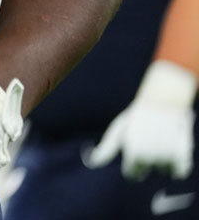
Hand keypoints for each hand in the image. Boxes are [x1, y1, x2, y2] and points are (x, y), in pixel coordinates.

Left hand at [86, 59, 196, 180]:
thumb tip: (91, 163)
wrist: (163, 100)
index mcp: (132, 152)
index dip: (132, 166)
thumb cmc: (137, 116)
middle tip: (148, 141)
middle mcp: (149, 156)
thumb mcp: (118, 129)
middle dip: (146, 160)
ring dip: (162, 160)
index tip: (134, 154)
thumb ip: (106, 149)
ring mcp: (166, 156)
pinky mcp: (183, 155)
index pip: (132, 174)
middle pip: (148, 170)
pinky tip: (173, 150)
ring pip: (163, 170)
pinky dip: (178, 165)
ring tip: (160, 141)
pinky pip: (180, 172)